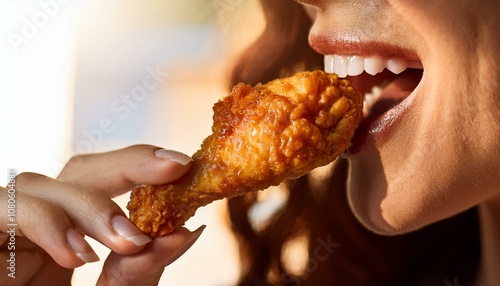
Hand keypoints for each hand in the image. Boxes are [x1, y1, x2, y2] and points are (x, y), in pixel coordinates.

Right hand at [0, 145, 202, 285]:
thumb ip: (139, 270)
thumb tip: (184, 232)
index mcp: (68, 236)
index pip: (102, 182)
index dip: (138, 164)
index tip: (179, 164)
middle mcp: (36, 226)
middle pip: (75, 172)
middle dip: (127, 166)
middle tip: (172, 168)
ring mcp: (5, 231)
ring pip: (38, 186)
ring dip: (90, 206)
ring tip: (129, 241)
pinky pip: (3, 209)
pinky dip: (44, 223)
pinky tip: (75, 253)